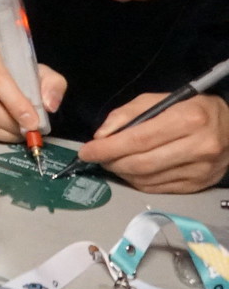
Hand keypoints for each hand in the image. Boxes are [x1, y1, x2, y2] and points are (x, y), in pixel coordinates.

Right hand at [0, 41, 65, 142]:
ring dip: (3, 131)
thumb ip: (51, 84)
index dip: (15, 102)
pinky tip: (6, 132)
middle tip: (28, 131)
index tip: (32, 122)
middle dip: (10, 122)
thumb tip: (48, 105)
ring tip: (19, 133)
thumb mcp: (38, 71)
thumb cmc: (15, 72)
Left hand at [78, 93, 228, 194]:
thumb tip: (102, 136)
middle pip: (142, 163)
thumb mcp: (161, 99)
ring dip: (122, 173)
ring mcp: (201, 169)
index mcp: (188, 119)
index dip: (108, 148)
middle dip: (111, 162)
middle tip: (96, 158)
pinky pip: (159, 188)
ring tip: (111, 163)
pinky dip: (138, 182)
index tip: (87, 151)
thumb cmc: (193, 109)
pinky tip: (130, 173)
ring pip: (148, 179)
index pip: (138, 139)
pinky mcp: (200, 184)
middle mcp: (198, 147)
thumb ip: (128, 114)